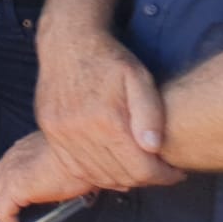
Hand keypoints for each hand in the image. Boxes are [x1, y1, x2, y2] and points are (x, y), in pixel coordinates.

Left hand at [0, 132, 100, 221]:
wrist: (87, 148)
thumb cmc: (88, 154)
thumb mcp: (71, 159)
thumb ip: (63, 170)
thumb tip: (79, 185)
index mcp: (23, 149)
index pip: (4, 171)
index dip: (11, 192)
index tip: (29, 207)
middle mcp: (12, 157)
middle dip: (5, 206)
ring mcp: (10, 171)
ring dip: (9, 220)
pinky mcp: (15, 187)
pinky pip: (3, 215)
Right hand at [36, 25, 175, 189]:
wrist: (66, 43)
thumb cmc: (108, 60)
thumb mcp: (139, 78)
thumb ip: (149, 113)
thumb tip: (153, 147)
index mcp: (105, 119)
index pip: (140, 169)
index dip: (162, 176)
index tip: (174, 172)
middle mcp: (78, 129)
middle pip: (119, 175)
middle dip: (144, 177)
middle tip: (157, 169)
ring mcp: (59, 131)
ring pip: (95, 175)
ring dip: (119, 178)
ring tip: (134, 167)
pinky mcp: (48, 130)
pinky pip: (72, 166)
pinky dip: (93, 173)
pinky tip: (108, 165)